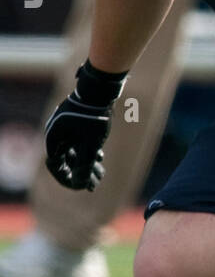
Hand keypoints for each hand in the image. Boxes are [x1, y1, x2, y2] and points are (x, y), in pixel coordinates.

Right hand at [44, 60, 126, 190]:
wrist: (100, 89)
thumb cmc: (93, 118)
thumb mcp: (91, 145)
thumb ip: (85, 166)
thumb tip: (82, 184)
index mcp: (54, 138)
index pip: (56, 166)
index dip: (68, 179)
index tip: (81, 187)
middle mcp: (56, 132)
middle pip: (67, 159)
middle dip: (81, 173)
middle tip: (94, 184)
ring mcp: (65, 126)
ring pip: (74, 150)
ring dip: (86, 163)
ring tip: (99, 173)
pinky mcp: (75, 121)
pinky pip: (78, 140)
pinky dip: (88, 150)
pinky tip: (99, 157)